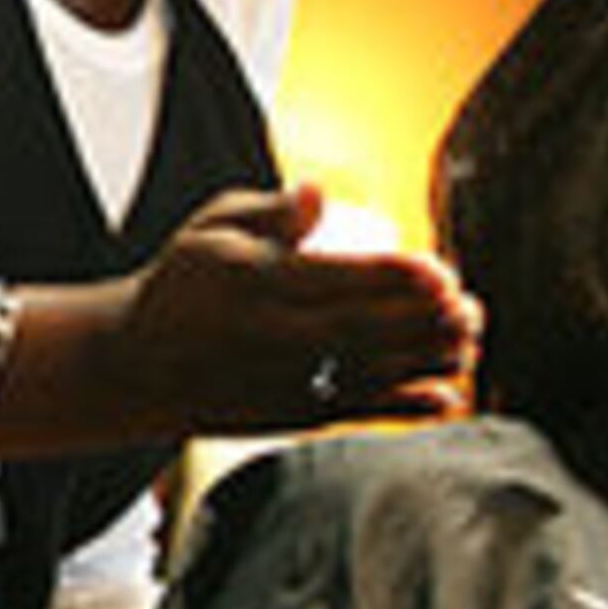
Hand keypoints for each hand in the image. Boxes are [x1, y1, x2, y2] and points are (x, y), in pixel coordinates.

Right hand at [0, 184, 479, 457]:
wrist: (137, 363)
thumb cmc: (183, 285)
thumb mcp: (212, 227)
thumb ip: (271, 212)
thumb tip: (320, 193)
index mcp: (254, 283)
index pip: (336, 280)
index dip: (394, 278)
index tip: (440, 272)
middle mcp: (271, 337)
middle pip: (361, 330)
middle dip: (423, 322)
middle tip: (471, 309)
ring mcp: (282, 381)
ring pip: (367, 373)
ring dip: (426, 361)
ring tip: (469, 342)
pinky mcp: (290, 415)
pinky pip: (356, 412)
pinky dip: (404, 408)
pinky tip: (447, 397)